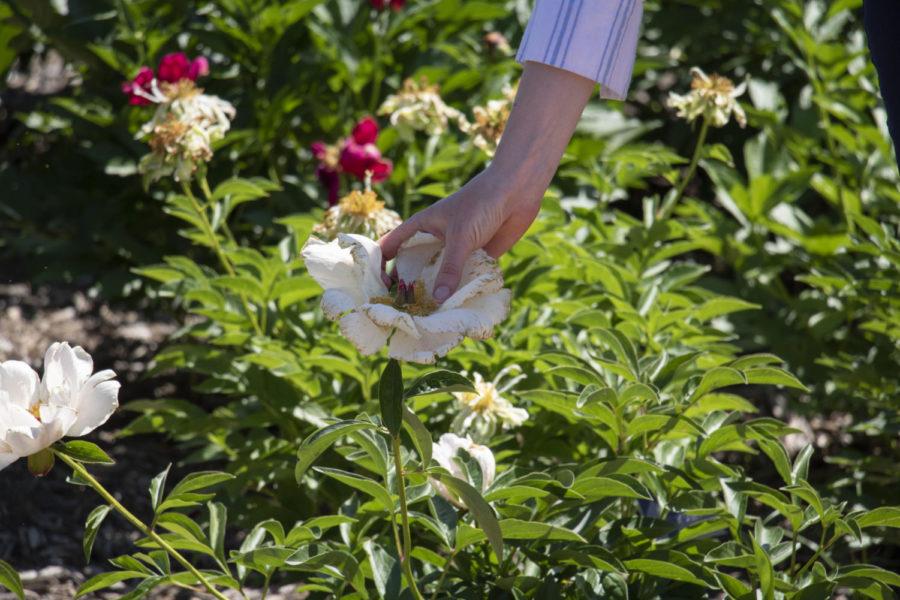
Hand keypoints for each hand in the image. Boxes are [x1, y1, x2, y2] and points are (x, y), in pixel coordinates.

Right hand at [379, 167, 541, 301]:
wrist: (517, 192)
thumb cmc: (481, 204)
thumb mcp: (461, 237)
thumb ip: (450, 269)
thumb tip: (437, 300)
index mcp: (421, 227)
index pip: (391, 246)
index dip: (380, 265)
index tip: (378, 288)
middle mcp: (435, 241)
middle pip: (414, 267)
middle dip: (409, 287)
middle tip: (403, 312)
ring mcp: (455, 252)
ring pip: (440, 277)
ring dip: (436, 294)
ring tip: (427, 319)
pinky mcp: (476, 259)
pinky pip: (463, 280)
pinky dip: (460, 293)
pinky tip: (455, 312)